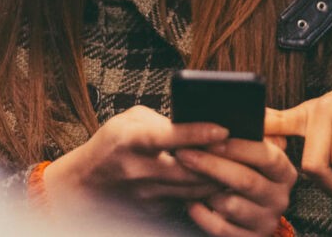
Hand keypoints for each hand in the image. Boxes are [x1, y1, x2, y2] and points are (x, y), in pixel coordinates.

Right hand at [44, 106, 226, 212]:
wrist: (85, 184)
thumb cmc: (112, 143)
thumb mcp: (130, 121)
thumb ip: (163, 121)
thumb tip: (199, 124)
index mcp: (129, 140)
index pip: (167, 136)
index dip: (197, 133)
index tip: (224, 128)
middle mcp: (137, 170)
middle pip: (188, 169)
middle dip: (219, 160)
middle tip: (245, 149)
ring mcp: (145, 195)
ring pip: (193, 189)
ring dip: (218, 178)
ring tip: (241, 164)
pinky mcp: (153, 210)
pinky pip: (188, 201)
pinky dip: (207, 192)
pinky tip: (224, 182)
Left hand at [174, 138, 297, 235]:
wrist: (248, 216)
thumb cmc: (246, 173)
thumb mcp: (255, 153)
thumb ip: (252, 133)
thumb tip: (237, 113)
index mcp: (284, 171)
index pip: (266, 155)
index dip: (237, 147)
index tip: (210, 138)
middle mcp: (280, 197)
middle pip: (246, 180)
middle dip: (211, 165)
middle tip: (184, 154)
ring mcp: (266, 221)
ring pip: (231, 205)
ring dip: (205, 191)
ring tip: (188, 178)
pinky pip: (221, 229)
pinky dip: (202, 215)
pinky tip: (190, 202)